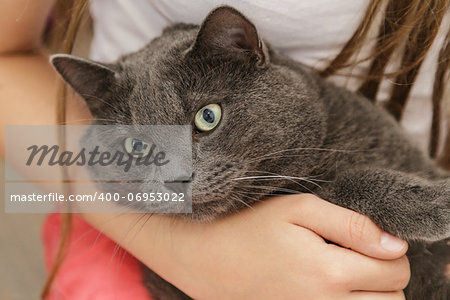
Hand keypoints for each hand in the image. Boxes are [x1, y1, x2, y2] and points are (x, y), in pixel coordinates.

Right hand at [82, 194, 409, 298]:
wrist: (202, 255)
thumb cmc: (246, 225)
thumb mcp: (298, 209)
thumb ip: (352, 225)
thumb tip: (395, 245)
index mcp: (327, 272)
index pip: (395, 270)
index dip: (391, 250)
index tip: (370, 239)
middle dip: (386, 277)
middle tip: (360, 255)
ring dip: (372, 296)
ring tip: (346, 273)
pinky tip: (327, 287)